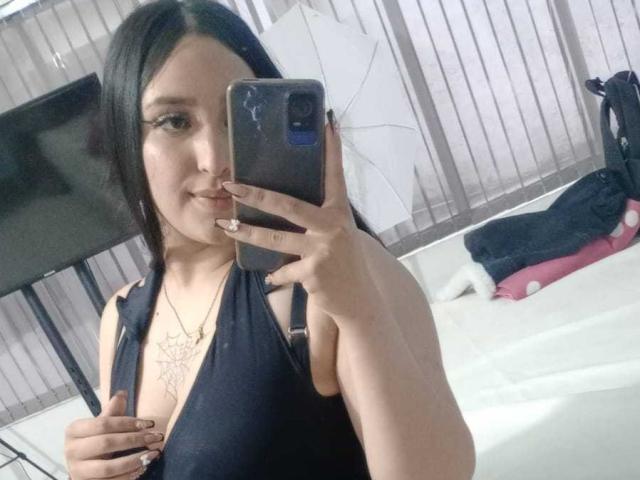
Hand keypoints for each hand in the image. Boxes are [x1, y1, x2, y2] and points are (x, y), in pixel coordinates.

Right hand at [64, 390, 161, 478]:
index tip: (149, 423)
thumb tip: (123, 393)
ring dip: (134, 461)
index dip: (127, 423)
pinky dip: (128, 475)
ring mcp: (77, 471)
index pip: (103, 424)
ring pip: (108, 467)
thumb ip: (112, 411)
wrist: (83, 467)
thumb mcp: (101, 425)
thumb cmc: (95, 441)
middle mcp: (71, 451)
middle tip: (155, 437)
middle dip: (134, 440)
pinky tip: (143, 467)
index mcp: (74, 430)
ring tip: (153, 454)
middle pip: (106, 443)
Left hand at [216, 116, 375, 324]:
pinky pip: (283, 270)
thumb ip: (318, 219)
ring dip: (247, 233)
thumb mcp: (338, 234)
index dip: (332, 150)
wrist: (358, 299)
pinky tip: (270, 278)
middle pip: (287, 205)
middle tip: (231, 184)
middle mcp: (332, 226)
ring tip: (226, 225)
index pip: (335, 175)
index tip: (327, 124)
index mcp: (339, 212)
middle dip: (256, 194)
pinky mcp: (312, 273)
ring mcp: (322, 249)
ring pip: (275, 239)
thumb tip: (286, 206)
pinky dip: (276, 275)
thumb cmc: (345, 262)